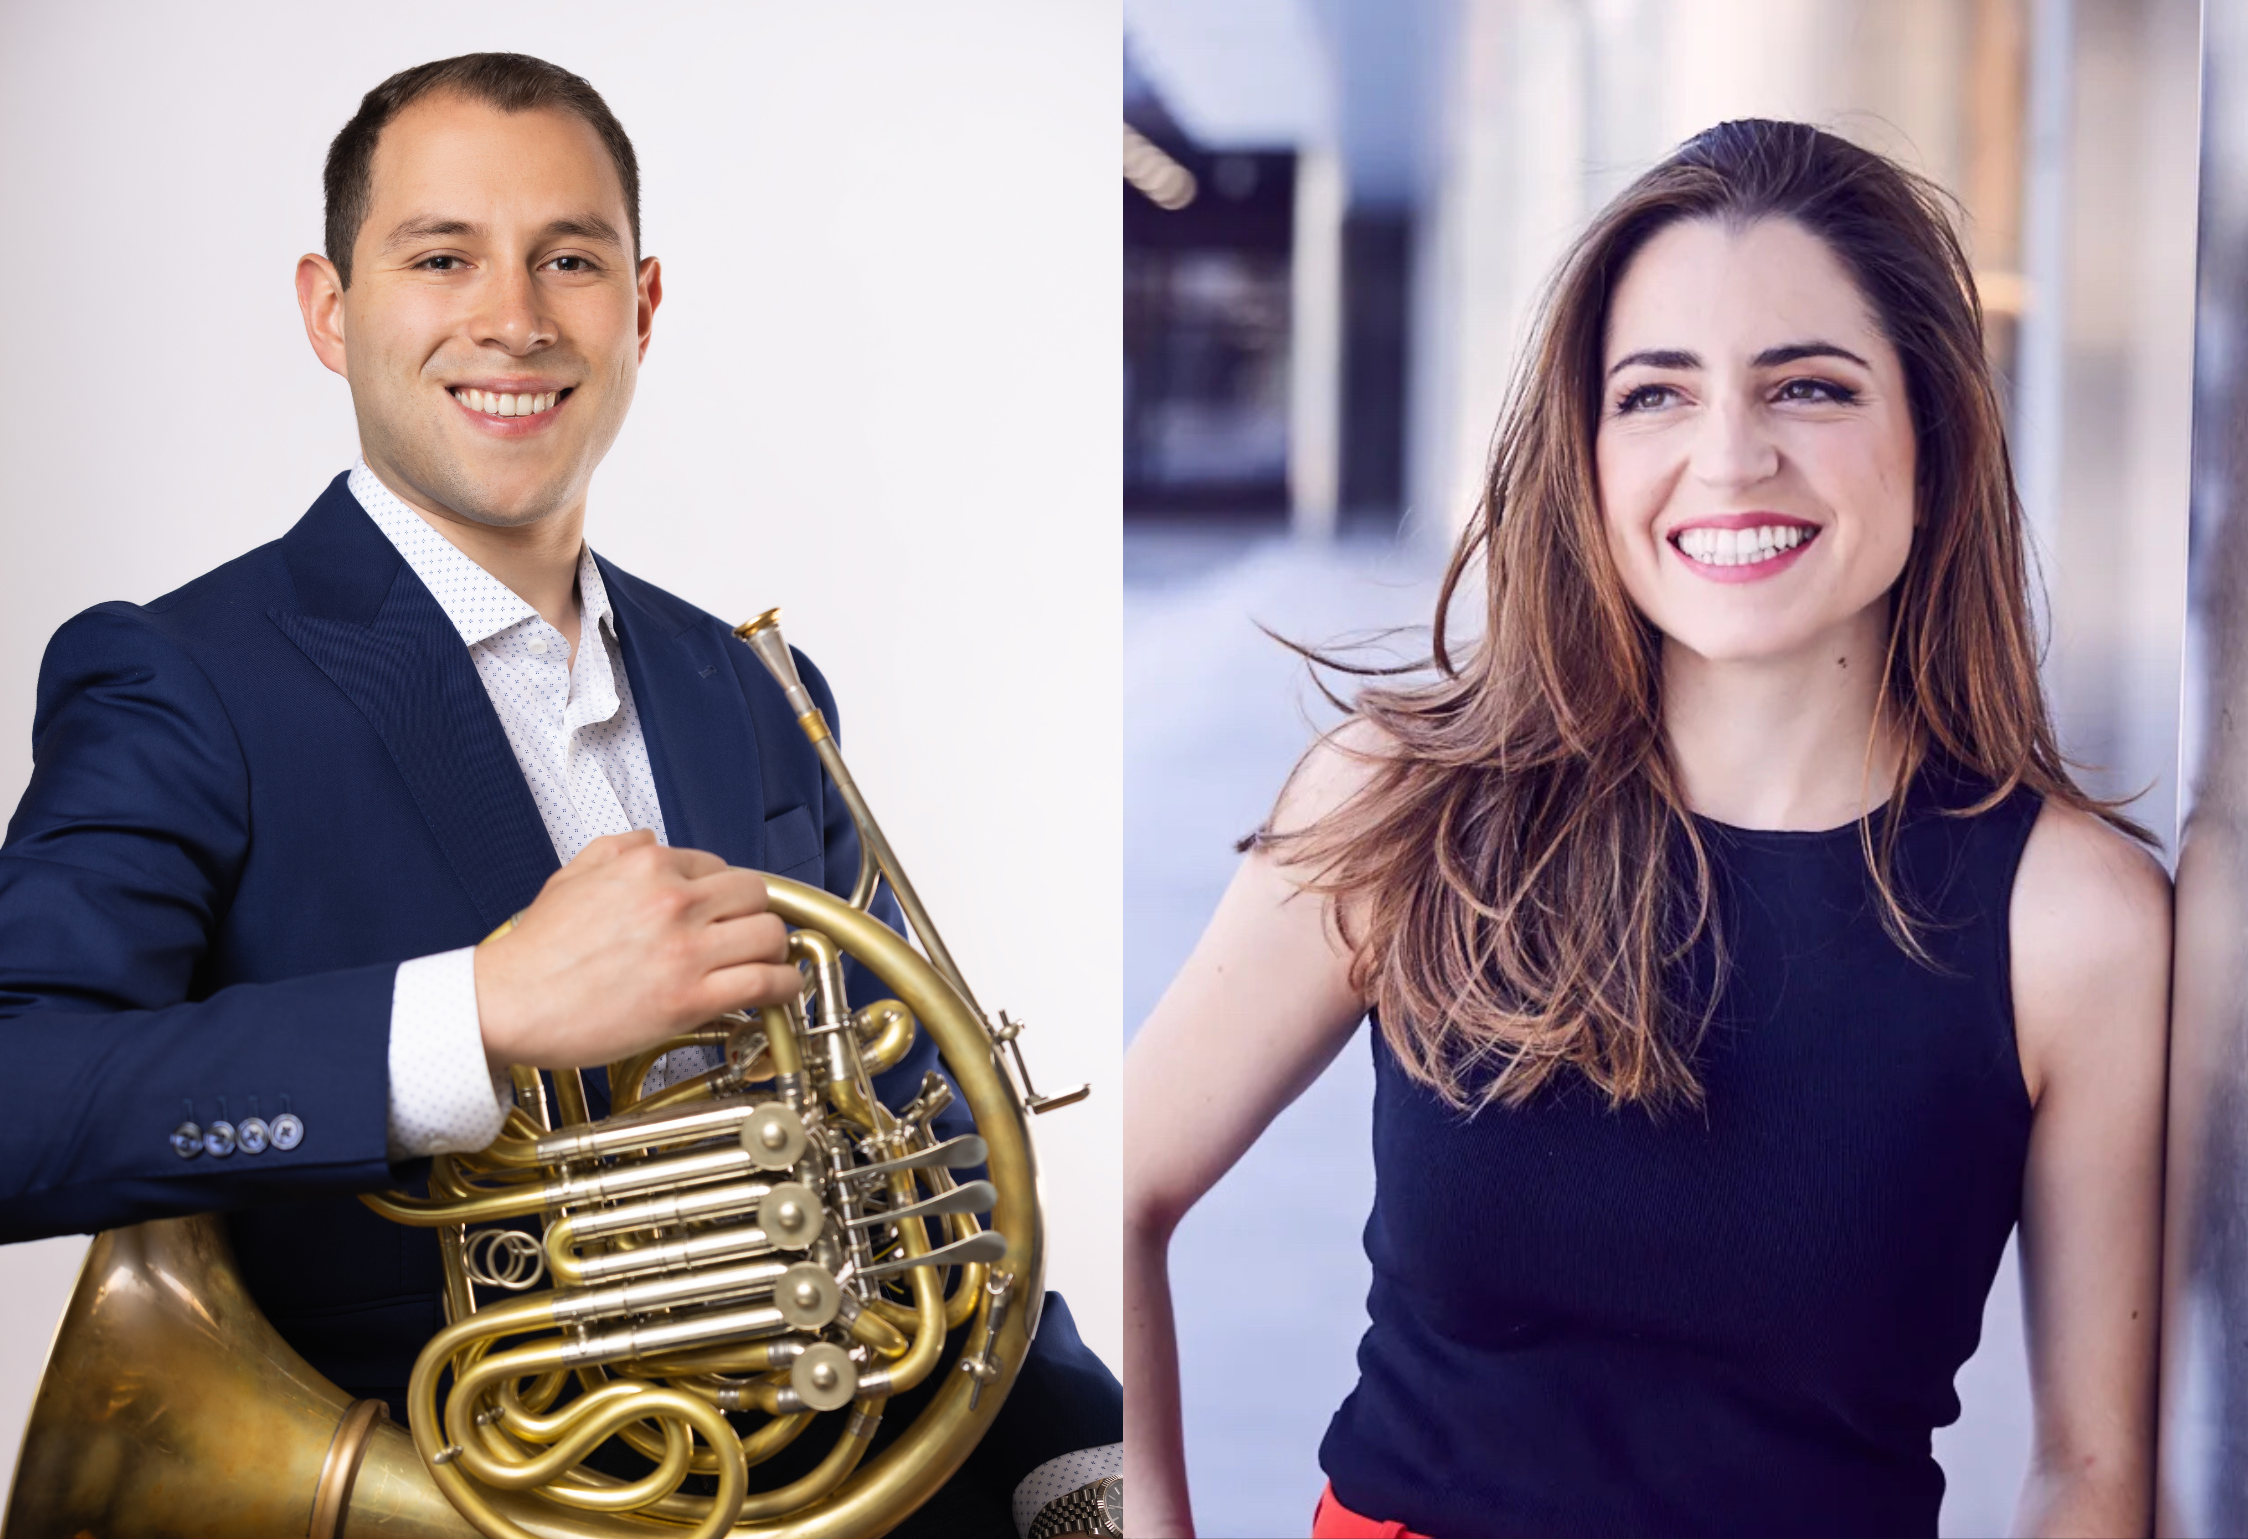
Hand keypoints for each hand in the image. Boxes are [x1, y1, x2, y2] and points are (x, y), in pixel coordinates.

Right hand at [473, 830, 797, 1068]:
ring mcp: (684, 949)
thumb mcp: (570, 876)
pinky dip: (783, 987)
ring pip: (769, 934)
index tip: (724, 914)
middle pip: (755, 894)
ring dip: (774, 951)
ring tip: (766, 965)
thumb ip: (615, 849)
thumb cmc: (534, 951)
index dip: (725, 894)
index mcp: (646, 866)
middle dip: (755, 915)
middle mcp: (672, 900)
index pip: (718, 867)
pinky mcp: (689, 997)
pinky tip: (779, 991)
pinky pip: (763, 981)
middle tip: (749, 937)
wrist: (507, 1002)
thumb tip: (648, 840)